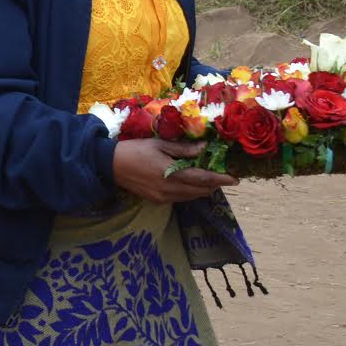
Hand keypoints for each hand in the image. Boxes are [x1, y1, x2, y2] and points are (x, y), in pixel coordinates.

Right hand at [112, 139, 237, 203]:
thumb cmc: (135, 150)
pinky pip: (180, 199)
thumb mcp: (160, 145)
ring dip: (202, 189)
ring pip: (191, 197)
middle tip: (222, 176)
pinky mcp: (157, 201)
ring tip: (209, 180)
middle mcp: (169, 190)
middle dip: (214, 185)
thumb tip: (205, 148)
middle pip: (200, 191)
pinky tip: (189, 183)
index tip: (235, 179)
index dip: (221, 179)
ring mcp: (163, 197)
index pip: (203, 179)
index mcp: (171, 174)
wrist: (110, 165)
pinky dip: (190, 192)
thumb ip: (183, 149)